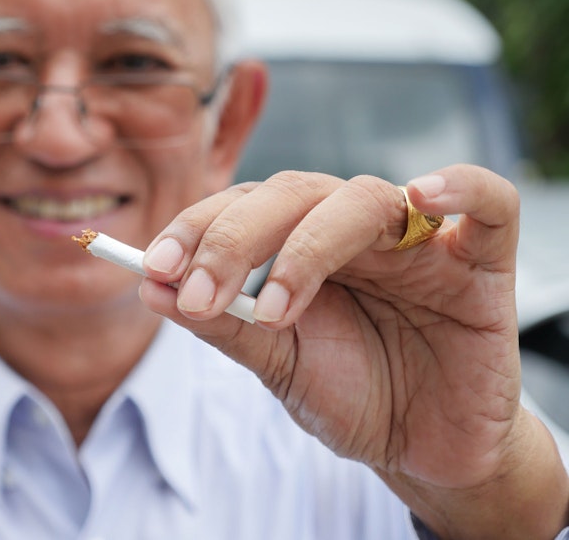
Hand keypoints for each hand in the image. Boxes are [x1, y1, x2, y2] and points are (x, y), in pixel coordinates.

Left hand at [139, 165, 568, 539]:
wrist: (425, 449)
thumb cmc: (352, 393)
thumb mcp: (277, 364)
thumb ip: (223, 325)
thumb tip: (148, 289)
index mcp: (300, 239)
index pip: (243, 205)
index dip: (196, 228)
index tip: (154, 268)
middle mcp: (352, 227)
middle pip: (292, 193)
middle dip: (235, 239)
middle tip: (200, 294)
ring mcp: (418, 239)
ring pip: (363, 198)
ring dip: (308, 246)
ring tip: (274, 312)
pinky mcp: (483, 263)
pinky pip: (487, 202)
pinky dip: (459, 187)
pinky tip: (421, 195)